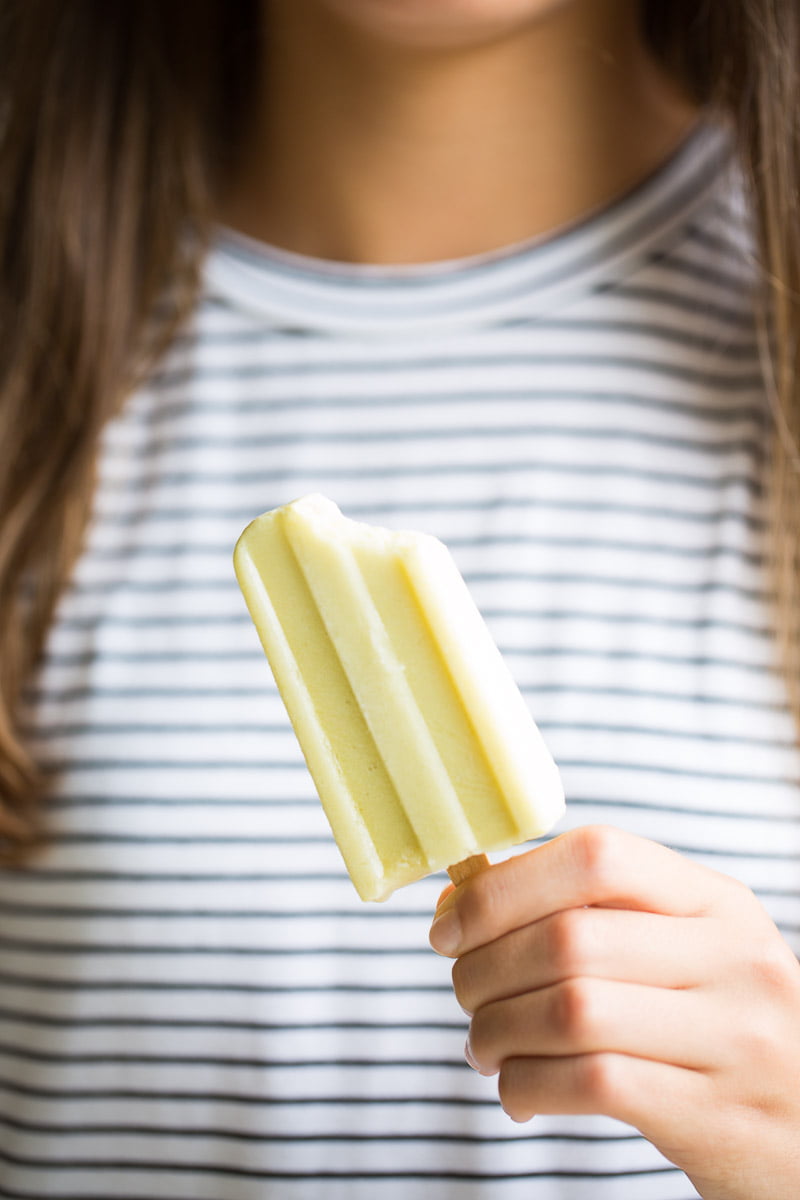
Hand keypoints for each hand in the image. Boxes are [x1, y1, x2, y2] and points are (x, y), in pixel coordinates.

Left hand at [429, 825, 799, 1199]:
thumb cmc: (712, 1024)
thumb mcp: (680, 950)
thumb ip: (586, 915)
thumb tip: (459, 904)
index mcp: (716, 900)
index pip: (598, 855)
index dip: (505, 885)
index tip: (451, 925)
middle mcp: (735, 958)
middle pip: (570, 938)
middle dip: (484, 968)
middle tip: (462, 993)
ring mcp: (734, 1039)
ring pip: (573, 1011)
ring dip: (498, 1030)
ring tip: (483, 1045)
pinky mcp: (716, 1115)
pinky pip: (594, 1084)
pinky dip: (528, 1085)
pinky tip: (517, 1091)